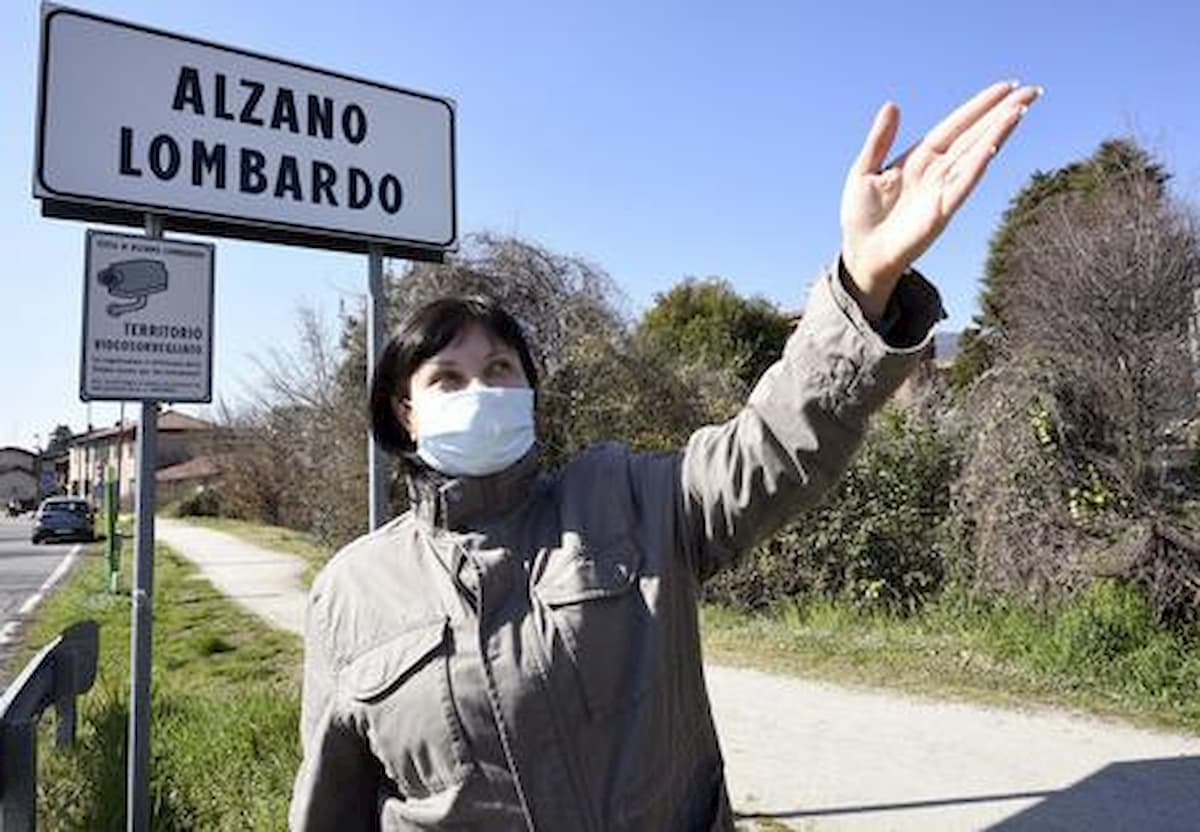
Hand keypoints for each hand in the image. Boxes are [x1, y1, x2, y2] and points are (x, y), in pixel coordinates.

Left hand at [840, 80, 1042, 321]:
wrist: (861, 253)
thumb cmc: (862, 216)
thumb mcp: (864, 170)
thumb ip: (880, 139)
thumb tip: (893, 105)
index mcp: (920, 158)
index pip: (956, 125)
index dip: (980, 106)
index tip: (1006, 87)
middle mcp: (937, 171)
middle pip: (975, 135)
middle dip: (1002, 113)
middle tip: (1032, 92)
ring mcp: (942, 190)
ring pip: (975, 155)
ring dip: (997, 133)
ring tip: (1019, 111)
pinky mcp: (940, 212)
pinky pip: (962, 186)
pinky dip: (975, 168)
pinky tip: (991, 148)